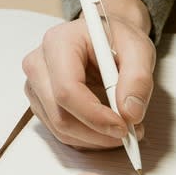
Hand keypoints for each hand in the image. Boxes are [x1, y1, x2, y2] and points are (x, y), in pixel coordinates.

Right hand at [23, 0, 154, 150]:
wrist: (105, 36)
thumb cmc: (117, 38)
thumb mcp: (139, 49)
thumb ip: (138, 79)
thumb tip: (130, 113)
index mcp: (59, 42)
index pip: (67, 90)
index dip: (94, 115)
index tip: (122, 126)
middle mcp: (39, 64)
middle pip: (60, 115)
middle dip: (97, 132)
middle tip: (128, 133)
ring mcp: (36, 86)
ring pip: (60, 129)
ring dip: (95, 138)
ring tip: (124, 127)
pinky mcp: (41, 103)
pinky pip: (62, 132)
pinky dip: (88, 137)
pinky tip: (107, 127)